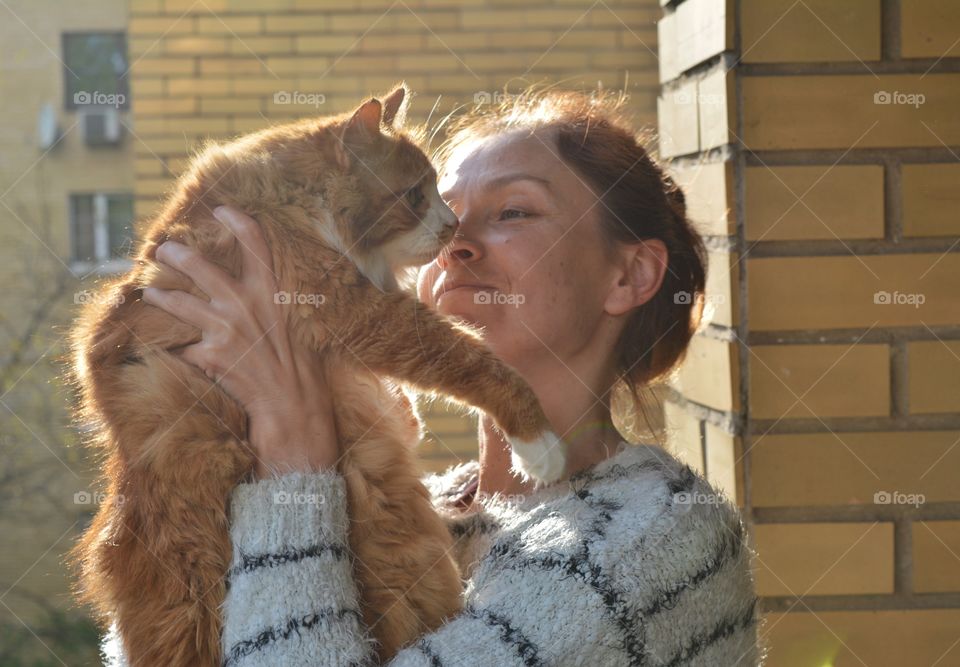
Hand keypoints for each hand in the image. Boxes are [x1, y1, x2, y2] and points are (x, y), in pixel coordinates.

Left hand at [141, 205, 338, 478]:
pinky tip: (166, 350)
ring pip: (177, 303)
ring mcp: (223, 328)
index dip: (236, 220)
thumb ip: (275, 307)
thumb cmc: (302, 370)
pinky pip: (181, 347)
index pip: (255, 243)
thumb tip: (258, 296)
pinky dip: (174, 349)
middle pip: (201, 267)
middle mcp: (245, 304)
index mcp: (272, 292)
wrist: (293, 407)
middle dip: (176, 255)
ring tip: (150, 294)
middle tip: (163, 251)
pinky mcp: (208, 355)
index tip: (221, 209)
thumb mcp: (297, 327)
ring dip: (159, 297)